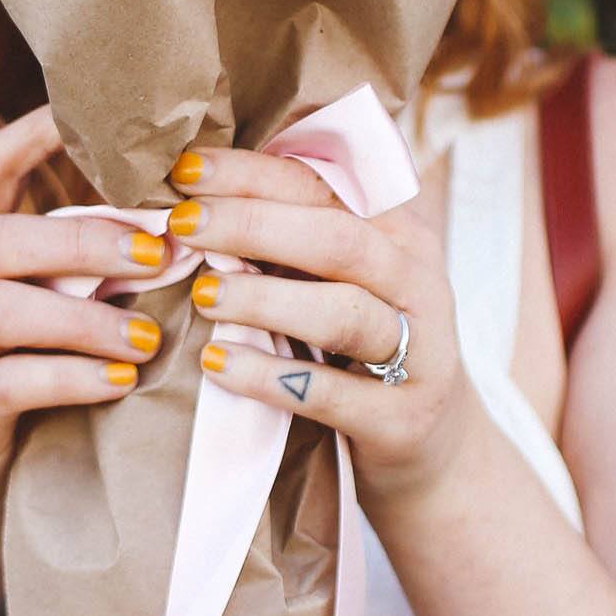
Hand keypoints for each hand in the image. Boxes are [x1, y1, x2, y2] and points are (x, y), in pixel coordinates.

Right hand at [0, 105, 173, 525]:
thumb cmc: (41, 386)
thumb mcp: (57, 315)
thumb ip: (92, 269)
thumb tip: (193, 221)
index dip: (34, 134)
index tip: (91, 115)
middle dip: (84, 240)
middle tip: (163, 252)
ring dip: (84, 316)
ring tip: (148, 337)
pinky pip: (5, 383)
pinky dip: (69, 378)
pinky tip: (120, 385)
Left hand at [165, 144, 479, 507]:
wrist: (432, 443)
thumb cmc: (362, 344)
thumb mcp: (343, 280)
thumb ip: (291, 240)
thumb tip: (194, 199)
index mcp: (398, 234)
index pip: (324, 186)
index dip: (254, 174)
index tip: (187, 172)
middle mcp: (417, 283)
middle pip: (337, 240)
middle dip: (253, 225)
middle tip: (184, 226)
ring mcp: (419, 353)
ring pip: (343, 313)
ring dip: (265, 298)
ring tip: (203, 295)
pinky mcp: (401, 418)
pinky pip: (331, 394)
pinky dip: (270, 378)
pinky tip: (218, 365)